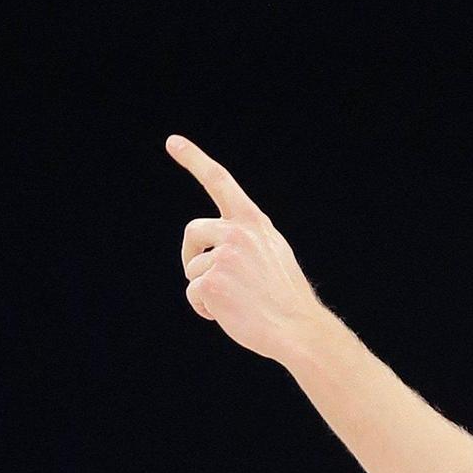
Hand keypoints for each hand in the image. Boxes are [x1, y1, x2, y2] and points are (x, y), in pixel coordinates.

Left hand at [166, 134, 328, 363]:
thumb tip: (217, 245)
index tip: (173, 142)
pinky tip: (229, 316)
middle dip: (191, 253)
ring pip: (193, 269)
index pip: (220, 182)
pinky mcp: (210, 282)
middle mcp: (237, 233)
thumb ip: (247, 240)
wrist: (299, 329)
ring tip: (236, 304)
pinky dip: (205, 309)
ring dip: (206, 290)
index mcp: (255, 224)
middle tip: (204, 278)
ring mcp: (223, 257)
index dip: (195, 160)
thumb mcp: (274, 255)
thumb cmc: (287, 299)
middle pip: (193, 231)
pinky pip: (193, 293)